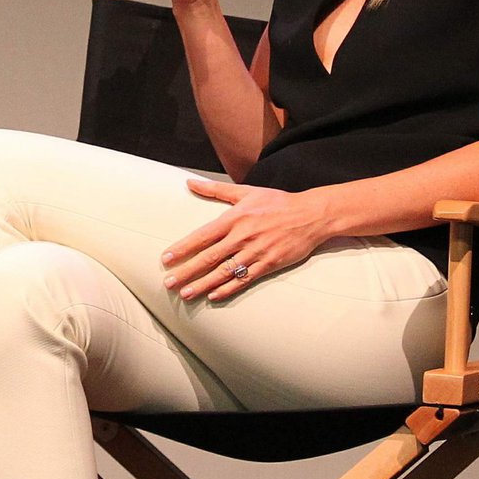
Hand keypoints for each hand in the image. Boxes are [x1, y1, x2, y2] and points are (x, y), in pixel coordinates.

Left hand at [161, 179, 330, 301]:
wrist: (312, 215)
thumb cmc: (277, 202)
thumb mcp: (246, 191)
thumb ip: (215, 190)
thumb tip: (189, 182)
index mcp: (234, 218)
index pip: (202, 236)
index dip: (183, 248)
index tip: (166, 259)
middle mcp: (243, 236)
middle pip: (209, 257)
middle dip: (187, 271)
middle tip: (168, 283)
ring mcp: (256, 252)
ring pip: (224, 272)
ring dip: (203, 284)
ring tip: (185, 293)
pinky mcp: (270, 264)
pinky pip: (245, 279)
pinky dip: (228, 288)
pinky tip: (213, 296)